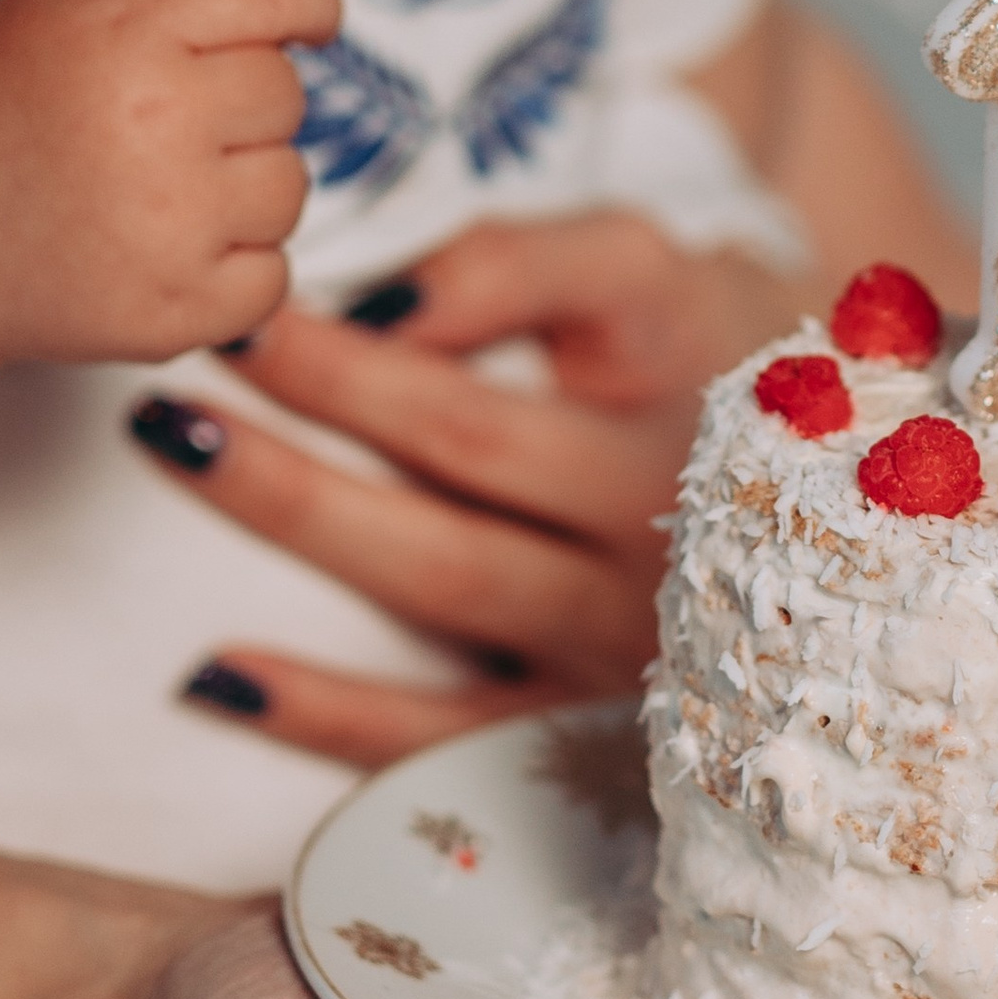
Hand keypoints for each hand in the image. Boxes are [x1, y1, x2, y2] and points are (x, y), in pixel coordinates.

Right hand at [0, 0, 340, 368]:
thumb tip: (288, 22)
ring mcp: (170, 225)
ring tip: (165, 191)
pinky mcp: (173, 312)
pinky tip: (175, 250)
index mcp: (131, 33)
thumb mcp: (58, 14)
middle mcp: (159, 122)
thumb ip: (169, 7)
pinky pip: (273, 277)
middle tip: (176, 126)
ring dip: (245, 187)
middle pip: (286, 97)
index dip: (309, 8)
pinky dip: (236, 267)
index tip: (315, 21)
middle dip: (246, 106)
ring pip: (290, 187)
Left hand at [140, 210, 799, 701]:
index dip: (390, 330)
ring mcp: (624, 638)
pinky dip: (326, 713)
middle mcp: (666, 517)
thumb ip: (520, 265)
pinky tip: (216, 674)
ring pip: (445, 578)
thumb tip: (382, 306)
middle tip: (194, 367)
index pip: (533, 336)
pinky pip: (444, 731)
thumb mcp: (637, 274)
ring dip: (301, 514)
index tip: (266, 303)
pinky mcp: (578, 733)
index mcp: (677, 384)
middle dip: (321, 400)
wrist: (814, 495)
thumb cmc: (681, 359)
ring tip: (182, 447)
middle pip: (466, 457)